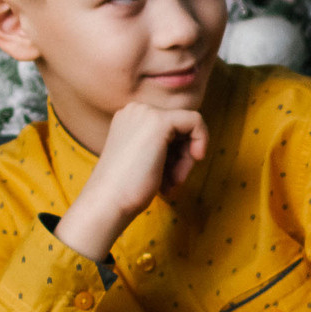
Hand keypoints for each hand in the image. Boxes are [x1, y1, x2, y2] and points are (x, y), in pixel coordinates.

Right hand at [53, 102, 207, 260]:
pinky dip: (201, 140)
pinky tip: (195, 158)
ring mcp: (146, 113)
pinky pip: (195, 121)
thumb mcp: (144, 159)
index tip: (170, 177)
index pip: (167, 128)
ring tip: (172, 182)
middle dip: (181, 156)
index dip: (175, 153)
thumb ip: (161, 146)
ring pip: (187, 128)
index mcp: (129, 118)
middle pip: (178, 127)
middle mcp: (135, 110)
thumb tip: (191, 143)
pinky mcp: (159, 121)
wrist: (108, 201)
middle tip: (173, 181)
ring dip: (186, 159)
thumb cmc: (125, 190)